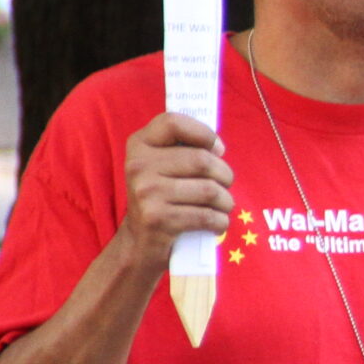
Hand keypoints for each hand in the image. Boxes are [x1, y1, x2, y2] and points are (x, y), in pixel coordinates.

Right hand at [120, 113, 232, 267]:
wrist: (140, 241)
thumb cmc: (163, 197)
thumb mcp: (164, 166)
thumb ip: (185, 148)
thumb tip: (217, 147)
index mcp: (139, 145)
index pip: (173, 122)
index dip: (204, 133)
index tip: (217, 149)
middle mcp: (138, 166)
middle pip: (203, 160)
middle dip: (225, 175)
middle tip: (223, 186)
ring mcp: (146, 192)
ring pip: (210, 190)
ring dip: (226, 202)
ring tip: (220, 207)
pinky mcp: (157, 219)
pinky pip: (208, 216)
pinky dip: (220, 222)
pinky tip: (215, 223)